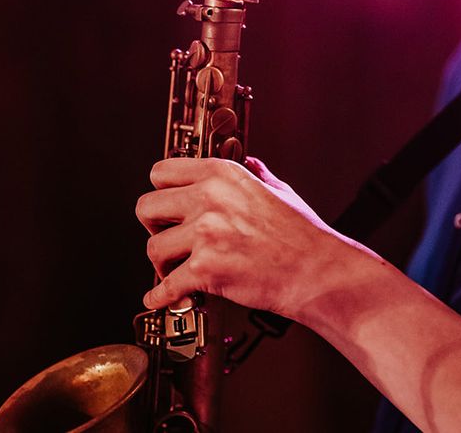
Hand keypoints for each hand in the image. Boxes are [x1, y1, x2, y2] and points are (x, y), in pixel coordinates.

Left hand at [135, 156, 337, 316]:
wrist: (315, 272)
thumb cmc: (302, 235)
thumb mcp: (278, 190)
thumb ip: (257, 173)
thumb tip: (251, 162)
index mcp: (222, 174)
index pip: (161, 171)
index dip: (160, 191)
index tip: (164, 203)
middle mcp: (209, 198)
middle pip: (146, 207)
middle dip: (152, 226)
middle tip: (164, 235)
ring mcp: (205, 233)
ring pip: (152, 248)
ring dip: (162, 263)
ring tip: (174, 268)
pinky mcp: (205, 269)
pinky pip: (165, 286)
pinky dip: (159, 296)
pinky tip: (157, 297)